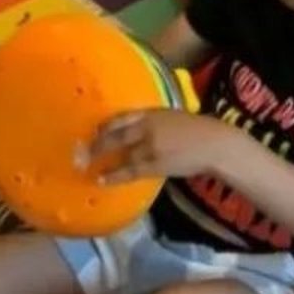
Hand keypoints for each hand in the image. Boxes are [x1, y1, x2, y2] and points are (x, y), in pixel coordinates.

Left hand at [84, 109, 231, 184]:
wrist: (214, 144)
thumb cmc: (195, 129)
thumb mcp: (171, 116)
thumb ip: (151, 121)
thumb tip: (132, 130)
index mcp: (152, 113)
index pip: (121, 118)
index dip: (104, 126)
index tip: (93, 132)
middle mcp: (148, 128)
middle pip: (115, 136)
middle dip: (96, 144)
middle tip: (79, 151)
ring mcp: (151, 147)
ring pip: (120, 154)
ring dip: (100, 160)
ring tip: (85, 166)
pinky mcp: (155, 165)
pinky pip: (130, 172)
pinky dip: (114, 176)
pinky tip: (102, 179)